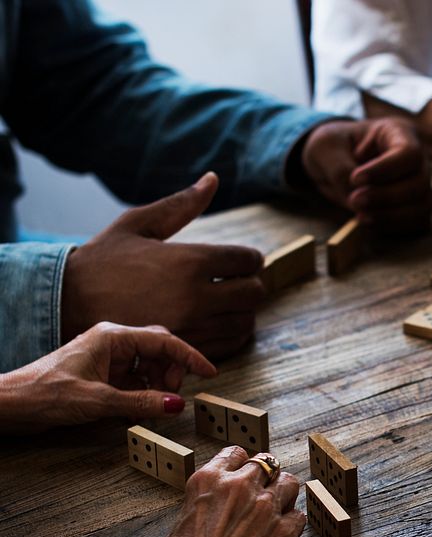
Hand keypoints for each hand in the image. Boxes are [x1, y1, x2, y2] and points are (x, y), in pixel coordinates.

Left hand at [0, 322, 215, 432]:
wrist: (12, 404)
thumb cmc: (46, 394)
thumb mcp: (99, 401)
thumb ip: (141, 402)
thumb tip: (177, 405)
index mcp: (113, 338)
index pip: (164, 342)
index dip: (190, 357)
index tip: (209, 373)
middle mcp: (113, 343)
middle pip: (159, 351)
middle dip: (172, 373)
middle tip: (173, 396)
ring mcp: (107, 359)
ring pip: (148, 368)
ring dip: (156, 387)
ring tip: (151, 408)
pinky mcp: (102, 375)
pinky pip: (134, 381)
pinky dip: (141, 395)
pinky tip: (135, 412)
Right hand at [61, 173, 265, 359]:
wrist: (66, 304)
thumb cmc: (102, 260)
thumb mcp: (138, 224)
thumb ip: (180, 205)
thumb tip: (213, 179)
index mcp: (189, 260)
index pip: (248, 259)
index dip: (250, 258)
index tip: (241, 260)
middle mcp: (195, 296)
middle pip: (254, 292)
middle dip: (250, 284)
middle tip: (235, 280)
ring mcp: (192, 327)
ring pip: (245, 322)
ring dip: (242, 310)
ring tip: (225, 302)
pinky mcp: (184, 350)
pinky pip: (229, 345)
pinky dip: (231, 334)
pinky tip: (215, 321)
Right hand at [155, 447, 305, 536]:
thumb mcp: (184, 520)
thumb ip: (207, 502)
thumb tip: (219, 505)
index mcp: (209, 480)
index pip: (236, 454)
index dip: (242, 466)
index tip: (243, 477)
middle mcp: (240, 486)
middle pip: (267, 464)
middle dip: (266, 478)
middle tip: (262, 495)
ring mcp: (266, 506)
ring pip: (289, 483)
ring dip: (283, 495)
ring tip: (274, 514)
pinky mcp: (285, 530)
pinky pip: (298, 516)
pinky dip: (291, 524)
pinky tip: (279, 536)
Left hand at [301, 118, 431, 234]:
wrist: (336, 161)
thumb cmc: (335, 147)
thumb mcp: (327, 148)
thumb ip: (340, 170)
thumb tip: (357, 200)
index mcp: (399, 133)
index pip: (408, 153)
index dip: (386, 170)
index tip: (356, 179)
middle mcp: (417, 158)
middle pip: (420, 182)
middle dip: (387, 197)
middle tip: (354, 201)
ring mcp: (420, 183)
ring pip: (424, 204)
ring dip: (393, 216)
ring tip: (361, 217)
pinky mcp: (416, 206)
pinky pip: (419, 221)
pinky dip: (396, 226)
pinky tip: (370, 222)